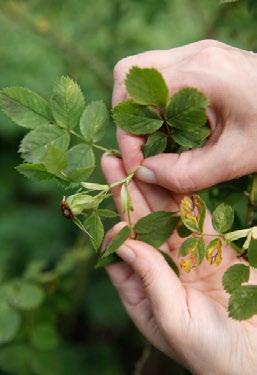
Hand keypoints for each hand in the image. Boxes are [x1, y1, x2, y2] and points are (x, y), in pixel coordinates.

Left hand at [101, 153, 256, 374]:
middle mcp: (161, 269)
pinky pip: (195, 217)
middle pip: (140, 223)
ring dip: (151, 187)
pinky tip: (169, 174)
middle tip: (113, 160)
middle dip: (127, 192)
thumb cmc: (211, 352)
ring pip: (166, 214)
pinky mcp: (213, 249)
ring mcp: (187, 256)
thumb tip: (122, 240)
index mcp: (142, 290)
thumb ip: (149, 278)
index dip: (113, 220)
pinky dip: (182, 195)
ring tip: (136, 158)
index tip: (106, 195)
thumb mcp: (172, 318)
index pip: (120, 249)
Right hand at [113, 39, 256, 192]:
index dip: (128, 135)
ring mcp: (197, 53)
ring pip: (141, 74)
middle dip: (128, 118)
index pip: (134, 96)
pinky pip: (160, 78)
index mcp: (201, 74)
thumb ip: (185, 172)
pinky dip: (155, 105)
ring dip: (140, 110)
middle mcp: (193, 54)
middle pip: (129, 74)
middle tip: (144, 149)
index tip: (139, 165)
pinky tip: (174, 127)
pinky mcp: (201, 61)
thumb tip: (144, 172)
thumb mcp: (234, 159)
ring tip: (159, 140)